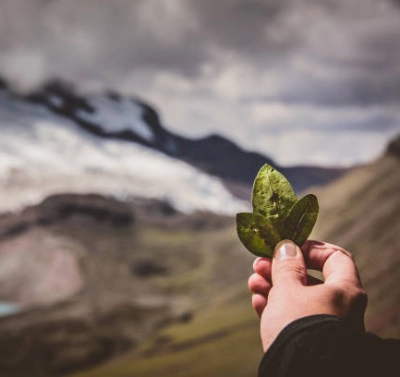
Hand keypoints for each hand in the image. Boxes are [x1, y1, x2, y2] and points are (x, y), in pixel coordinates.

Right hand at [248, 240, 366, 351]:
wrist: (297, 373)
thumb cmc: (297, 325)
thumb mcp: (288, 289)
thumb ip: (286, 265)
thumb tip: (287, 246)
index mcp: (344, 290)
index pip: (334, 257)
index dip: (310, 248)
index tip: (288, 248)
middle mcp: (338, 307)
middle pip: (309, 277)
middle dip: (280, 269)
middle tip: (259, 264)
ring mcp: (323, 324)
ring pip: (297, 297)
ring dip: (272, 286)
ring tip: (253, 282)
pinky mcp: (309, 339)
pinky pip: (293, 317)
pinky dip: (275, 307)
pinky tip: (258, 302)